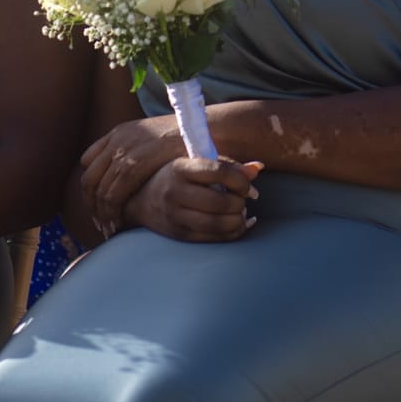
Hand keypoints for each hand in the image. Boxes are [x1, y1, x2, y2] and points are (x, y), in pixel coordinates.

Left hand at [81, 114, 184, 233]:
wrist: (203, 130)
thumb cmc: (183, 141)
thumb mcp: (152, 141)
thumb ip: (134, 152)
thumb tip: (119, 174)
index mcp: (118, 132)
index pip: (88, 162)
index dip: (90, 186)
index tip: (96, 204)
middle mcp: (117, 140)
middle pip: (89, 178)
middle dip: (92, 204)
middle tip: (101, 222)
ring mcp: (124, 149)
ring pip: (100, 189)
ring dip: (102, 212)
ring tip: (110, 227)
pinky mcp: (134, 162)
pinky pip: (113, 192)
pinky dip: (112, 211)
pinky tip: (119, 222)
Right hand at [122, 157, 261, 242]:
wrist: (142, 198)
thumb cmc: (178, 175)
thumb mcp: (196, 163)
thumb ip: (227, 165)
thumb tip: (258, 168)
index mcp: (181, 168)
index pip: (218, 171)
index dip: (240, 180)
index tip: (249, 186)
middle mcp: (175, 192)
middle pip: (219, 202)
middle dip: (240, 203)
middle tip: (245, 200)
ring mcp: (175, 216)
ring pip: (217, 224)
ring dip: (238, 220)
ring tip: (241, 212)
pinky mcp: (179, 235)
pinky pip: (213, 238)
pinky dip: (232, 233)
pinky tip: (239, 225)